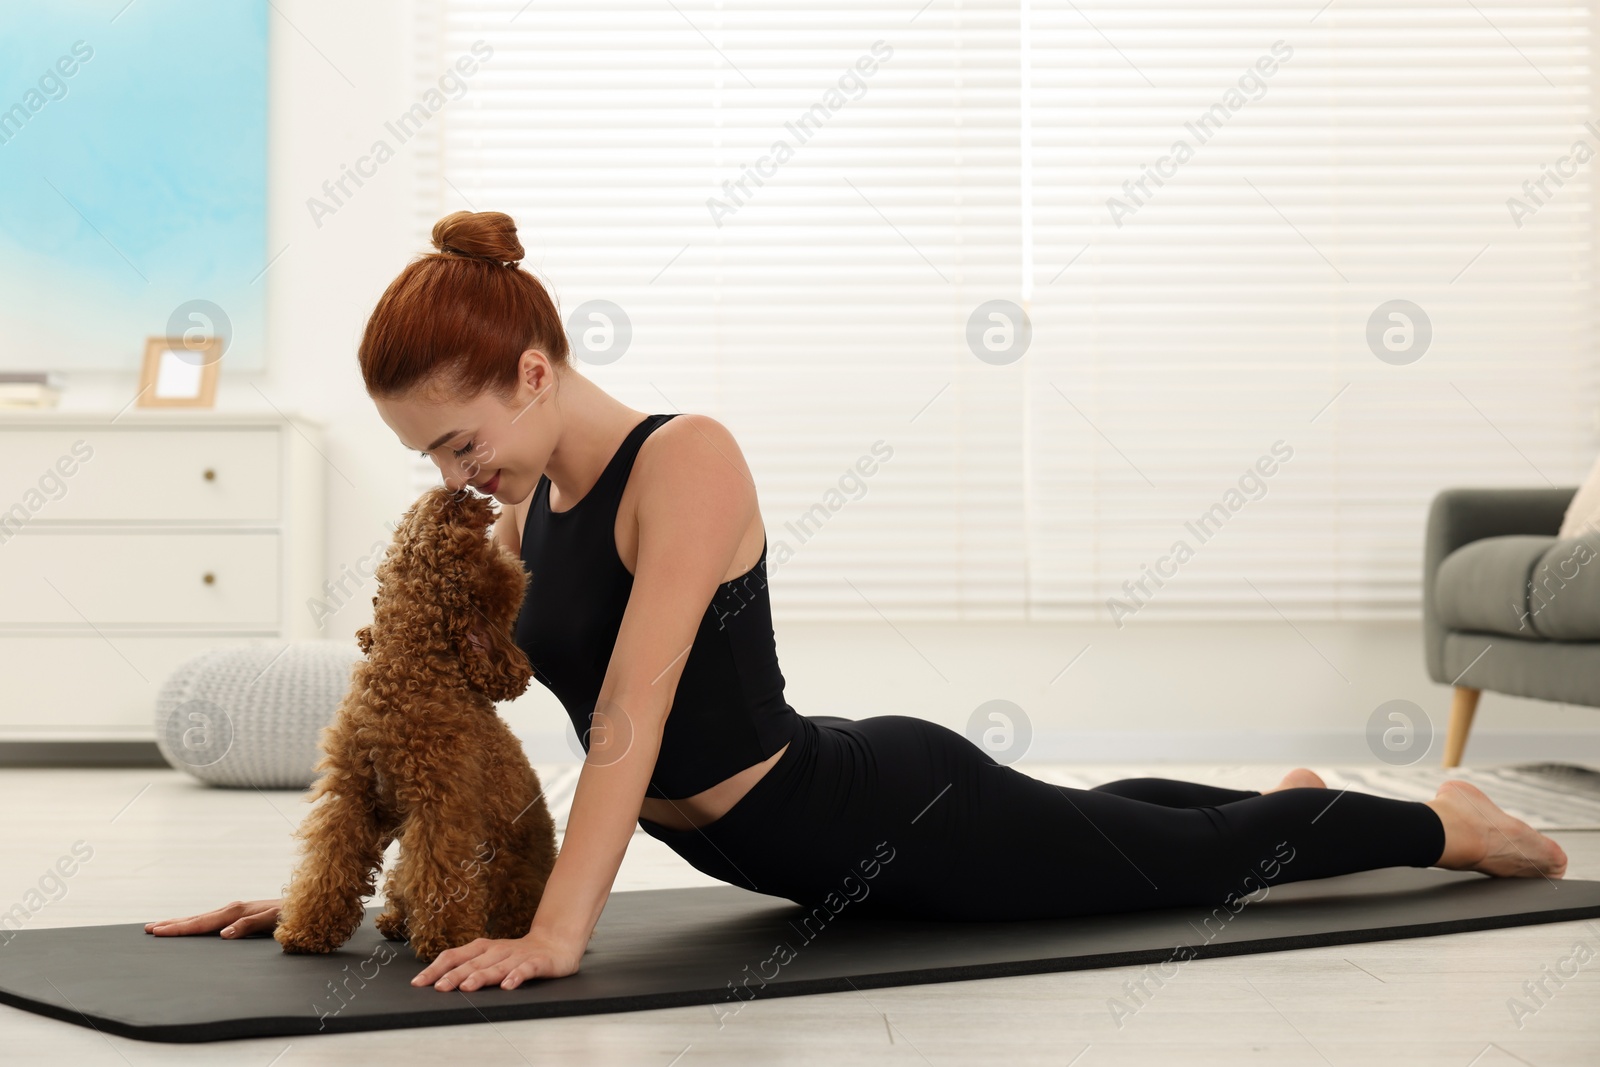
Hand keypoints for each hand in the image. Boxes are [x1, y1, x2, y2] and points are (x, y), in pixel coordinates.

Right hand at [145, 898, 282, 938]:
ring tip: (160, 926)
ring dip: (181, 922)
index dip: (178, 928)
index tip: (156, 931)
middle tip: (147, 929)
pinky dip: (197, 923)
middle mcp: (233, 909)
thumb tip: (223, 934)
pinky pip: (212, 920)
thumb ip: (250, 925)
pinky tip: (192, 927)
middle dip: (172, 924)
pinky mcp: (240, 915)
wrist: (308, 906)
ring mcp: (236, 911)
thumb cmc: (293, 915)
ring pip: (202, 918)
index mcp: (236, 912)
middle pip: (196, 918)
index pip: (201, 923)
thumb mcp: (274, 921)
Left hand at [410, 927, 583, 990]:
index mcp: (483, 948)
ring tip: (467, 987)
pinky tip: (508, 986)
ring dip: (481, 976)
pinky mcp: (538, 962)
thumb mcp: (491, 959)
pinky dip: (517, 976)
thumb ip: (470, 968)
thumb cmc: (517, 955)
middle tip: (439, 987)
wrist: (556, 944)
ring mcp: (518, 955)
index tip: (418, 983)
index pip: (455, 956)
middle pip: (473, 962)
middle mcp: (498, 950)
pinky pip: (526, 969)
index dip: (436, 968)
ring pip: (497, 966)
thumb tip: (437, 982)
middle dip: (455, 975)